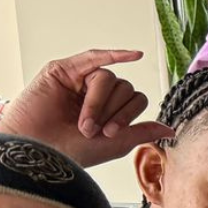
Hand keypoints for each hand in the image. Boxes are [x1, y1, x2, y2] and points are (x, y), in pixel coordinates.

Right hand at [0, 49, 173, 167]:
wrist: (38, 152)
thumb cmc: (70, 152)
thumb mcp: (116, 145)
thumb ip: (141, 132)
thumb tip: (169, 128)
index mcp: (109, 110)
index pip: (135, 100)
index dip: (128, 115)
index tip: (109, 135)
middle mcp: (96, 94)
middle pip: (124, 87)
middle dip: (113, 111)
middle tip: (93, 130)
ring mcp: (79, 81)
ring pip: (108, 78)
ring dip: (98, 103)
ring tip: (83, 123)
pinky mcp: (63, 71)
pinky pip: (94, 57)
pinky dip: (114, 55)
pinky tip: (135, 55)